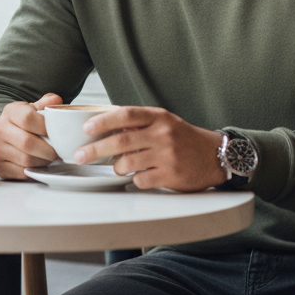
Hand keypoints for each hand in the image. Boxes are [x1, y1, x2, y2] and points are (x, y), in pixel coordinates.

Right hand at [0, 93, 62, 178]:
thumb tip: (56, 101)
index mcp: (10, 112)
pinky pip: (21, 172)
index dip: (46, 128)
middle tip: (58, 151)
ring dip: (43, 161)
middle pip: (27, 142)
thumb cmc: (22, 122)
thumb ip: (46, 104)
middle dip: (48, 150)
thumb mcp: (33, 108)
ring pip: (26, 160)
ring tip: (49, 157)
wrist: (3, 135)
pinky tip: (39, 164)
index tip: (58, 134)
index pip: (28, 118)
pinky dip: (34, 170)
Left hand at [75, 106, 226, 191]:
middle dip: (94, 150)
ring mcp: (167, 156)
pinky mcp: (170, 176)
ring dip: (116, 167)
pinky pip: (140, 180)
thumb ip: (138, 122)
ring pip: (127, 163)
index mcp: (158, 117)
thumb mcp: (163, 121)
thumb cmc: (183, 138)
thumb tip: (103, 122)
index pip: (126, 114)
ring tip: (118, 167)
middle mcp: (162, 134)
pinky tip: (141, 175)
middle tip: (79, 155)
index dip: (103, 121)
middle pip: (120, 141)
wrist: (215, 155)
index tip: (86, 128)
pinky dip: (134, 179)